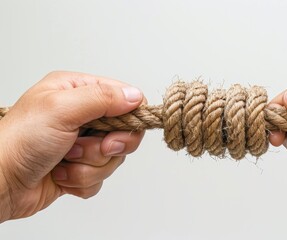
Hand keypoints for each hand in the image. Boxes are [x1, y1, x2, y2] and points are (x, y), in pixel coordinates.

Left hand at [0, 71, 145, 221]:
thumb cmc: (17, 142)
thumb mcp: (61, 109)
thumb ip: (102, 98)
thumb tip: (135, 96)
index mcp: (77, 91)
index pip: (125, 98)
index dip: (128, 118)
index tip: (114, 134)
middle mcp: (82, 115)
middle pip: (124, 132)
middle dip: (105, 148)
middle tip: (82, 148)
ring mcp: (81, 142)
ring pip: (112, 158)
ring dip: (88, 166)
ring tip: (64, 160)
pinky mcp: (79, 167)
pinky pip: (101, 177)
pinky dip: (82, 181)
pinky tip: (61, 175)